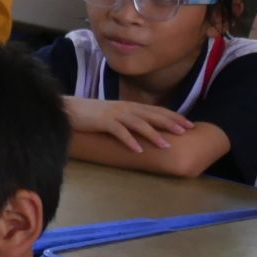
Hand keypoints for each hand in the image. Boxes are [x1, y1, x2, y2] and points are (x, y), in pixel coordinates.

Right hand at [64, 95, 191, 151]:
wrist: (67, 109)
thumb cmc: (90, 114)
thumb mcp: (113, 114)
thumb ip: (128, 119)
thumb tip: (145, 130)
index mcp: (129, 106)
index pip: (156, 110)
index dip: (174, 116)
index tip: (190, 125)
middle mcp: (124, 108)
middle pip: (152, 115)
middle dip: (170, 123)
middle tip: (186, 132)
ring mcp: (114, 114)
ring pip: (138, 123)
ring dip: (153, 134)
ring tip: (166, 145)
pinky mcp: (102, 121)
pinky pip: (118, 131)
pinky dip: (129, 140)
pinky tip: (138, 150)